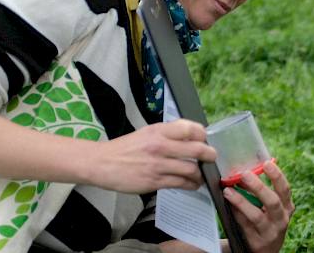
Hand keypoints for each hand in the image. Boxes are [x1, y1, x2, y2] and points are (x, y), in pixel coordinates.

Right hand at [89, 119, 216, 192]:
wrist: (101, 163)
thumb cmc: (125, 148)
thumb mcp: (147, 133)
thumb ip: (168, 134)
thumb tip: (193, 136)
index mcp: (158, 131)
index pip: (190, 128)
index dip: (203, 134)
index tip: (206, 139)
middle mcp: (160, 146)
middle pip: (197, 149)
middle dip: (210, 155)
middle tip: (212, 157)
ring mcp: (157, 165)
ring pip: (191, 170)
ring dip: (201, 174)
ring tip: (201, 175)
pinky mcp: (154, 182)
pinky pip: (180, 184)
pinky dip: (191, 185)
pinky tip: (192, 184)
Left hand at [224, 160, 293, 252]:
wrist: (266, 251)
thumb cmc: (267, 222)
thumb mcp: (271, 208)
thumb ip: (261, 192)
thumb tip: (244, 172)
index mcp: (287, 207)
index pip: (285, 189)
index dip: (277, 176)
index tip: (267, 163)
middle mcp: (282, 219)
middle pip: (272, 201)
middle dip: (258, 186)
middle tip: (244, 174)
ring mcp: (270, 232)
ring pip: (257, 216)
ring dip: (241, 201)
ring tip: (228, 190)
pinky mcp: (257, 242)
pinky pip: (244, 225)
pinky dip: (236, 213)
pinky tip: (228, 204)